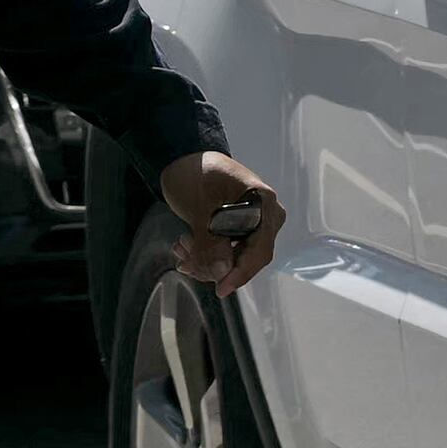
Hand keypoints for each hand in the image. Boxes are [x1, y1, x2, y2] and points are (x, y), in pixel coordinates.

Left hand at [157, 150, 282, 296]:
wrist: (183, 158)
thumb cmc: (195, 173)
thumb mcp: (199, 207)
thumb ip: (211, 241)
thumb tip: (222, 273)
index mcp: (264, 203)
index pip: (260, 249)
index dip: (241, 272)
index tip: (220, 289)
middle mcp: (266, 216)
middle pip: (247, 257)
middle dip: (215, 266)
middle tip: (184, 262)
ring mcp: (255, 224)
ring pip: (234, 257)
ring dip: (206, 261)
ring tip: (180, 248)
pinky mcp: (240, 229)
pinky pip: (227, 251)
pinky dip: (206, 254)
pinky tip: (184, 246)